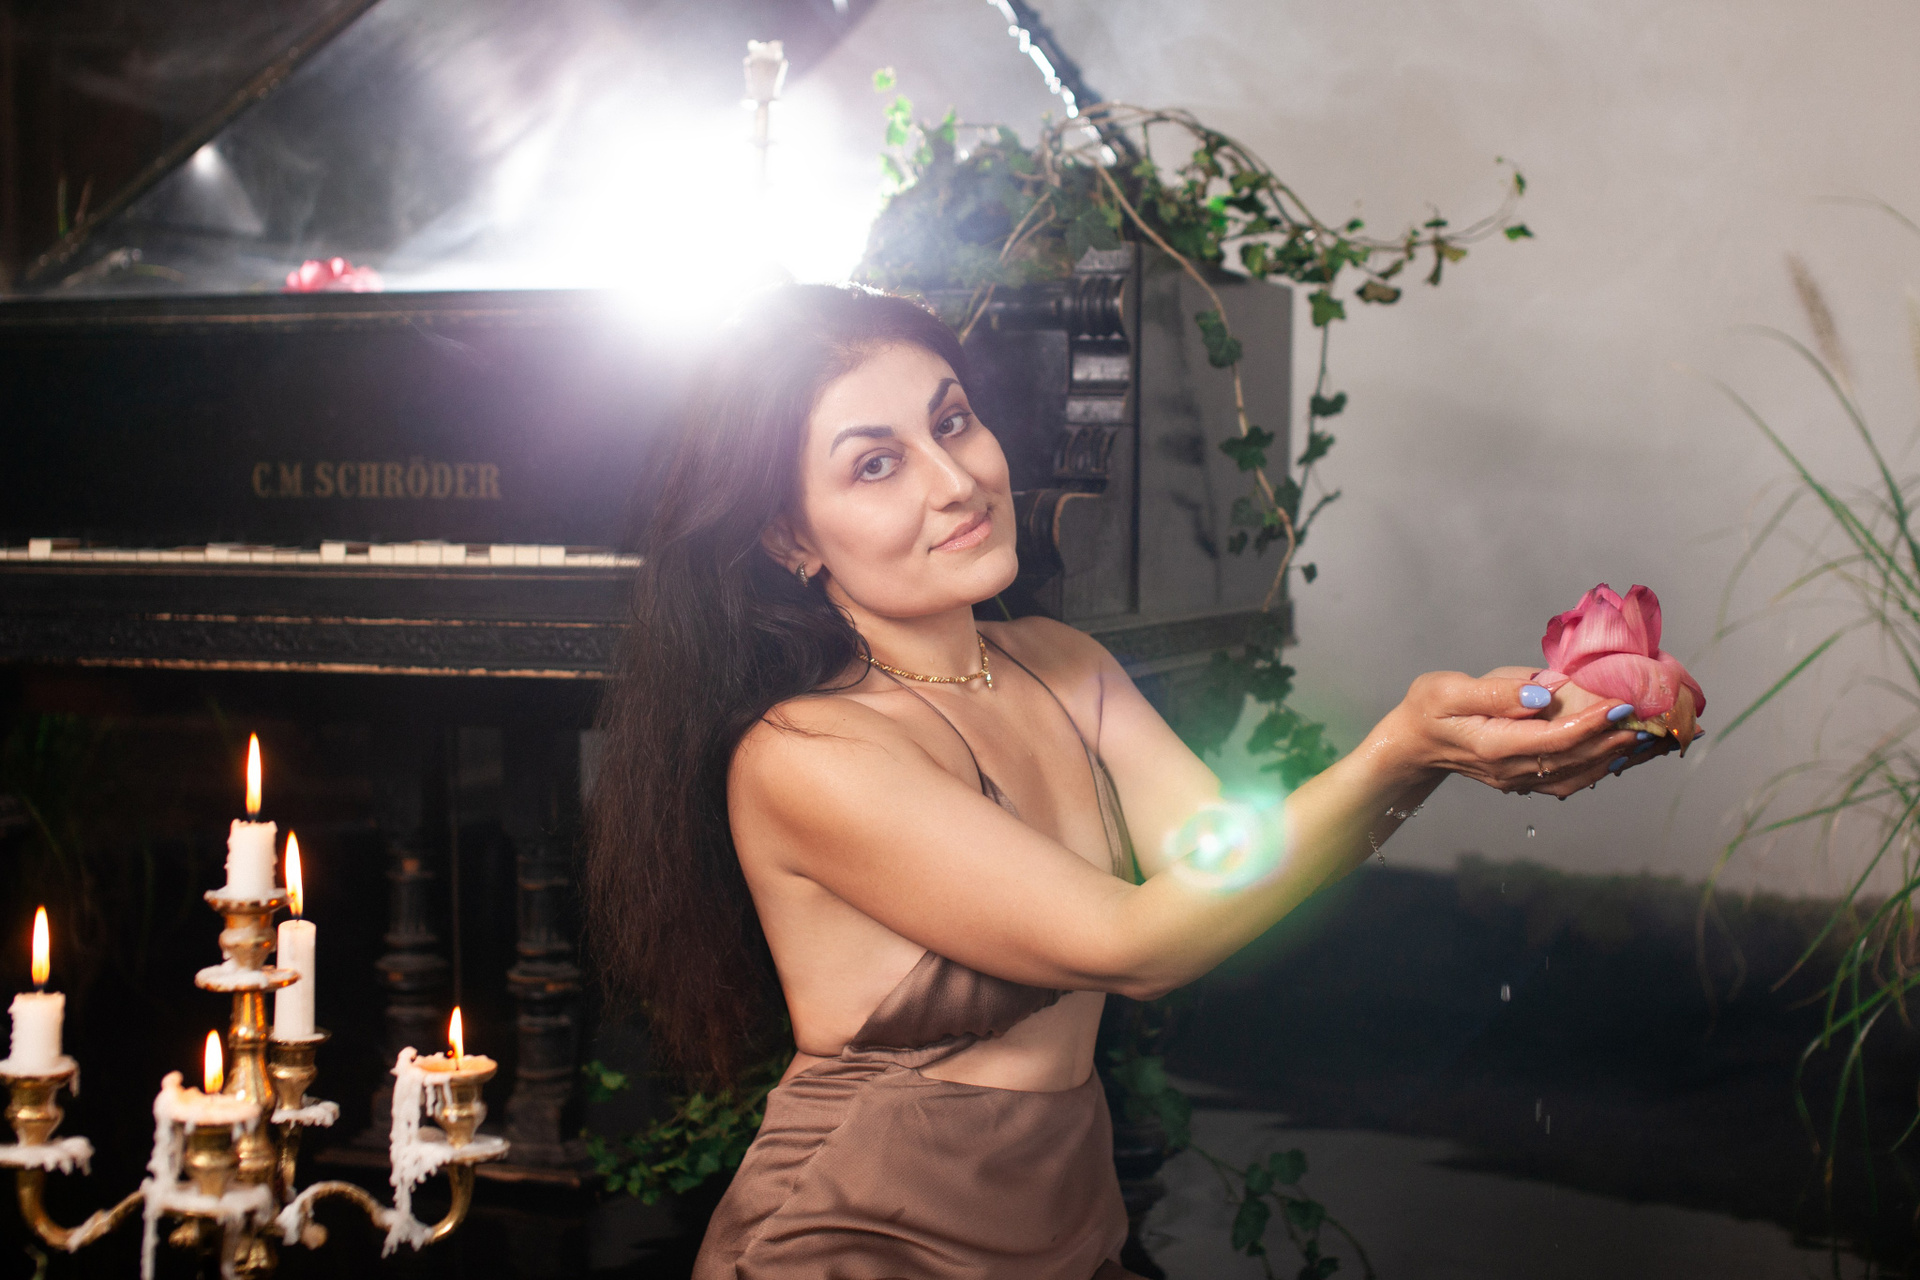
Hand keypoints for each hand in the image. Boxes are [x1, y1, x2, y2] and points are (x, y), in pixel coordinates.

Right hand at [1370, 665, 1640, 798]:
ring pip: (1580, 774)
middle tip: (1656, 720)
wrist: (1413, 744)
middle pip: (1577, 760)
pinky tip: (1624, 752)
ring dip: (1619, 758)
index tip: (1624, 703)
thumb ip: (1495, 692)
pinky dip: (1603, 766)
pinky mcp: (1526, 779)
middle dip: (1619, 740)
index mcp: (1495, 746)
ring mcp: (1520, 779)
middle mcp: (1512, 770)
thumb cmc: (1428, 709)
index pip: (1555, 739)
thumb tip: (1543, 693)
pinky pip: (1572, 778)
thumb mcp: (1448, 690)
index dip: (1593, 724)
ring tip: (1653, 738)